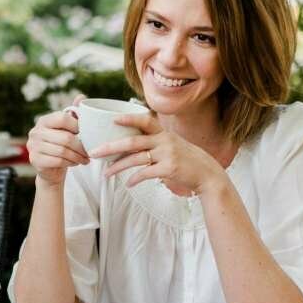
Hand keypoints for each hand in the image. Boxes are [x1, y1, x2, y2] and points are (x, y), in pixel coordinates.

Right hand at [27, 95, 89, 184]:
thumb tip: (81, 96)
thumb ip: (74, 113)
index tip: (86, 134)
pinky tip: (75, 163)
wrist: (50, 168)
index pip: (62, 118)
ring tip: (85, 159)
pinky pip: (57, 161)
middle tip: (89, 152)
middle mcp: (36, 132)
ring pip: (62, 151)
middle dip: (80, 147)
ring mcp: (33, 146)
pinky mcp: (35, 159)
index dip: (77, 126)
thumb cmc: (61, 145)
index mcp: (44, 120)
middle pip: (65, 138)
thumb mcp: (67, 129)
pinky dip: (70, 163)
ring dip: (77, 156)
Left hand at [88, 113, 224, 192]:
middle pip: (132, 142)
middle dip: (110, 147)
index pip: (144, 121)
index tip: (112, 119)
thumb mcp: (172, 144)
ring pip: (135, 159)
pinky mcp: (169, 169)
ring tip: (105, 174)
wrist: (207, 174)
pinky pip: (146, 173)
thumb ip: (154, 141)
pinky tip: (128, 184)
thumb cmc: (186, 160)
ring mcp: (167, 154)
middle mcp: (164, 140)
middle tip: (94, 152)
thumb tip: (129, 143)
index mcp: (163, 133)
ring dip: (118, 167)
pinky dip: (135, 179)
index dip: (128, 119)